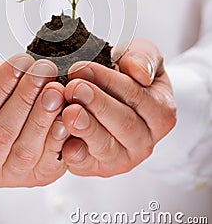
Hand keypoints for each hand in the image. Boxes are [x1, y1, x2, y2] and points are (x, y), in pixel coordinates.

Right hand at [0, 55, 68, 186]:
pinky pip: (49, 160)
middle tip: (43, 71)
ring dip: (43, 117)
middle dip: (26, 98)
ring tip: (55, 89)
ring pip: (26, 149)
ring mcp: (9, 176)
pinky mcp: (38, 176)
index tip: (20, 61)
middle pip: (2, 134)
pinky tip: (67, 113)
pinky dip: (59, 137)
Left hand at [60, 38, 175, 176]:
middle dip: (96, 104)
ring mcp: (122, 158)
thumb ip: (145, 58)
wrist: (110, 92)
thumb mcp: (141, 55)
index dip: (109, 81)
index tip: (83, 67)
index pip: (136, 96)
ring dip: (86, 128)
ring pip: (106, 146)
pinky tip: (60, 136)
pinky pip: (86, 163)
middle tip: (74, 87)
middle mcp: (145, 141)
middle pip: (123, 123)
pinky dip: (73, 151)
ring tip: (68, 111)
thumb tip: (140, 74)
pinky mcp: (98, 168)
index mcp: (161, 112)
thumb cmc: (126, 71)